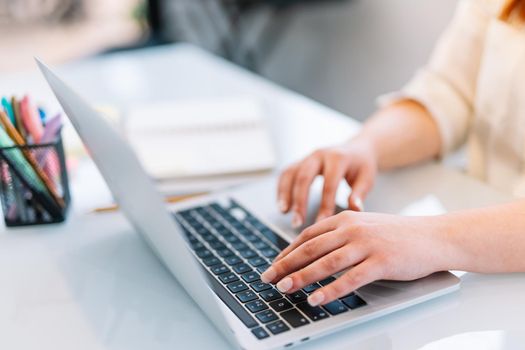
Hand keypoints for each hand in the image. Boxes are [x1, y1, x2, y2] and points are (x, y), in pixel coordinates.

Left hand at [260, 211, 450, 305]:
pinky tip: (316, 299)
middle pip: (311, 248)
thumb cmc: (397, 234)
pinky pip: (350, 279)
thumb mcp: (364, 226)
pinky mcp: (381, 262)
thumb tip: (313, 251)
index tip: (274, 265)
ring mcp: (366, 245)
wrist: (433, 236)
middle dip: (286, 265)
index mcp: (345, 219)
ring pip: (326, 262)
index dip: (287, 251)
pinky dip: (330, 290)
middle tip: (268, 278)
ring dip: (301, 277)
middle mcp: (352, 229)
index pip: (307, 236)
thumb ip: (340, 234)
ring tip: (284, 289)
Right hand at [277, 138, 377, 227]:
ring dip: (285, 194)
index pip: (329, 184)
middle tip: (298, 222)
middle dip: (299, 201)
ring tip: (284, 212)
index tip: (321, 223)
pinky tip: (282, 205)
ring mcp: (308, 156)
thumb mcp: (367, 178)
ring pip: (291, 173)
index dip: (324, 205)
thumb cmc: (362, 166)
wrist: (357, 148)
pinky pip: (286, 173)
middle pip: (304, 177)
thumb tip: (355, 210)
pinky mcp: (301, 161)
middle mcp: (320, 155)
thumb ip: (359, 194)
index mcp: (338, 158)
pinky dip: (281, 189)